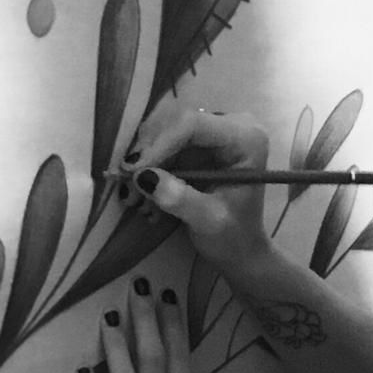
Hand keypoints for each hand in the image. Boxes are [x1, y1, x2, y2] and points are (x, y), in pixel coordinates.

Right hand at [120, 98, 274, 273]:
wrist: (240, 249)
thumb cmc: (234, 236)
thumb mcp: (210, 221)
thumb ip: (181, 199)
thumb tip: (145, 177)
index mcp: (245, 138)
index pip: (193, 124)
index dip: (160, 143)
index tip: (134, 171)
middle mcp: (230, 126)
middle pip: (174, 124)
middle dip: (148, 154)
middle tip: (127, 186)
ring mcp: (212, 134)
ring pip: (164, 134)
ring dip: (144, 165)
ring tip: (134, 200)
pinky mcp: (197, 145)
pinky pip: (163, 147)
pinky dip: (149, 171)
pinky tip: (143, 198)